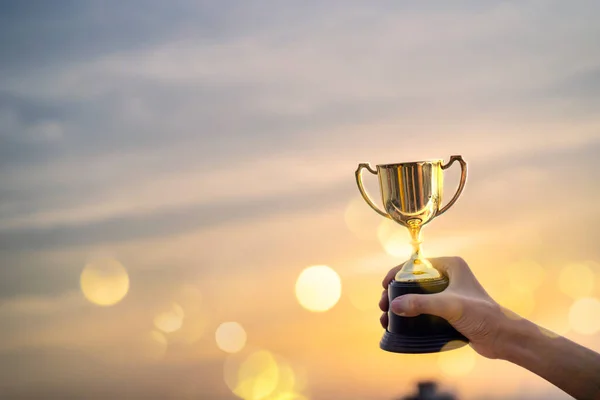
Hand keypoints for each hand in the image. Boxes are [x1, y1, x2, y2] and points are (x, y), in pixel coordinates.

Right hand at [379, 256, 509, 358]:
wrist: (503, 338)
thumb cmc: (483, 316)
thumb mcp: (450, 306)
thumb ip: (422, 304)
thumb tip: (395, 306)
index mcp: (450, 266)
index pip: (416, 264)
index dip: (396, 273)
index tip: (384, 286)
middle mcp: (448, 276)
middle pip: (413, 281)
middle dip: (395, 293)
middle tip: (383, 305)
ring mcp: (447, 294)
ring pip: (416, 296)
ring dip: (400, 305)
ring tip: (386, 317)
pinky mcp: (448, 310)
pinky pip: (423, 309)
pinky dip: (410, 315)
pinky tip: (398, 324)